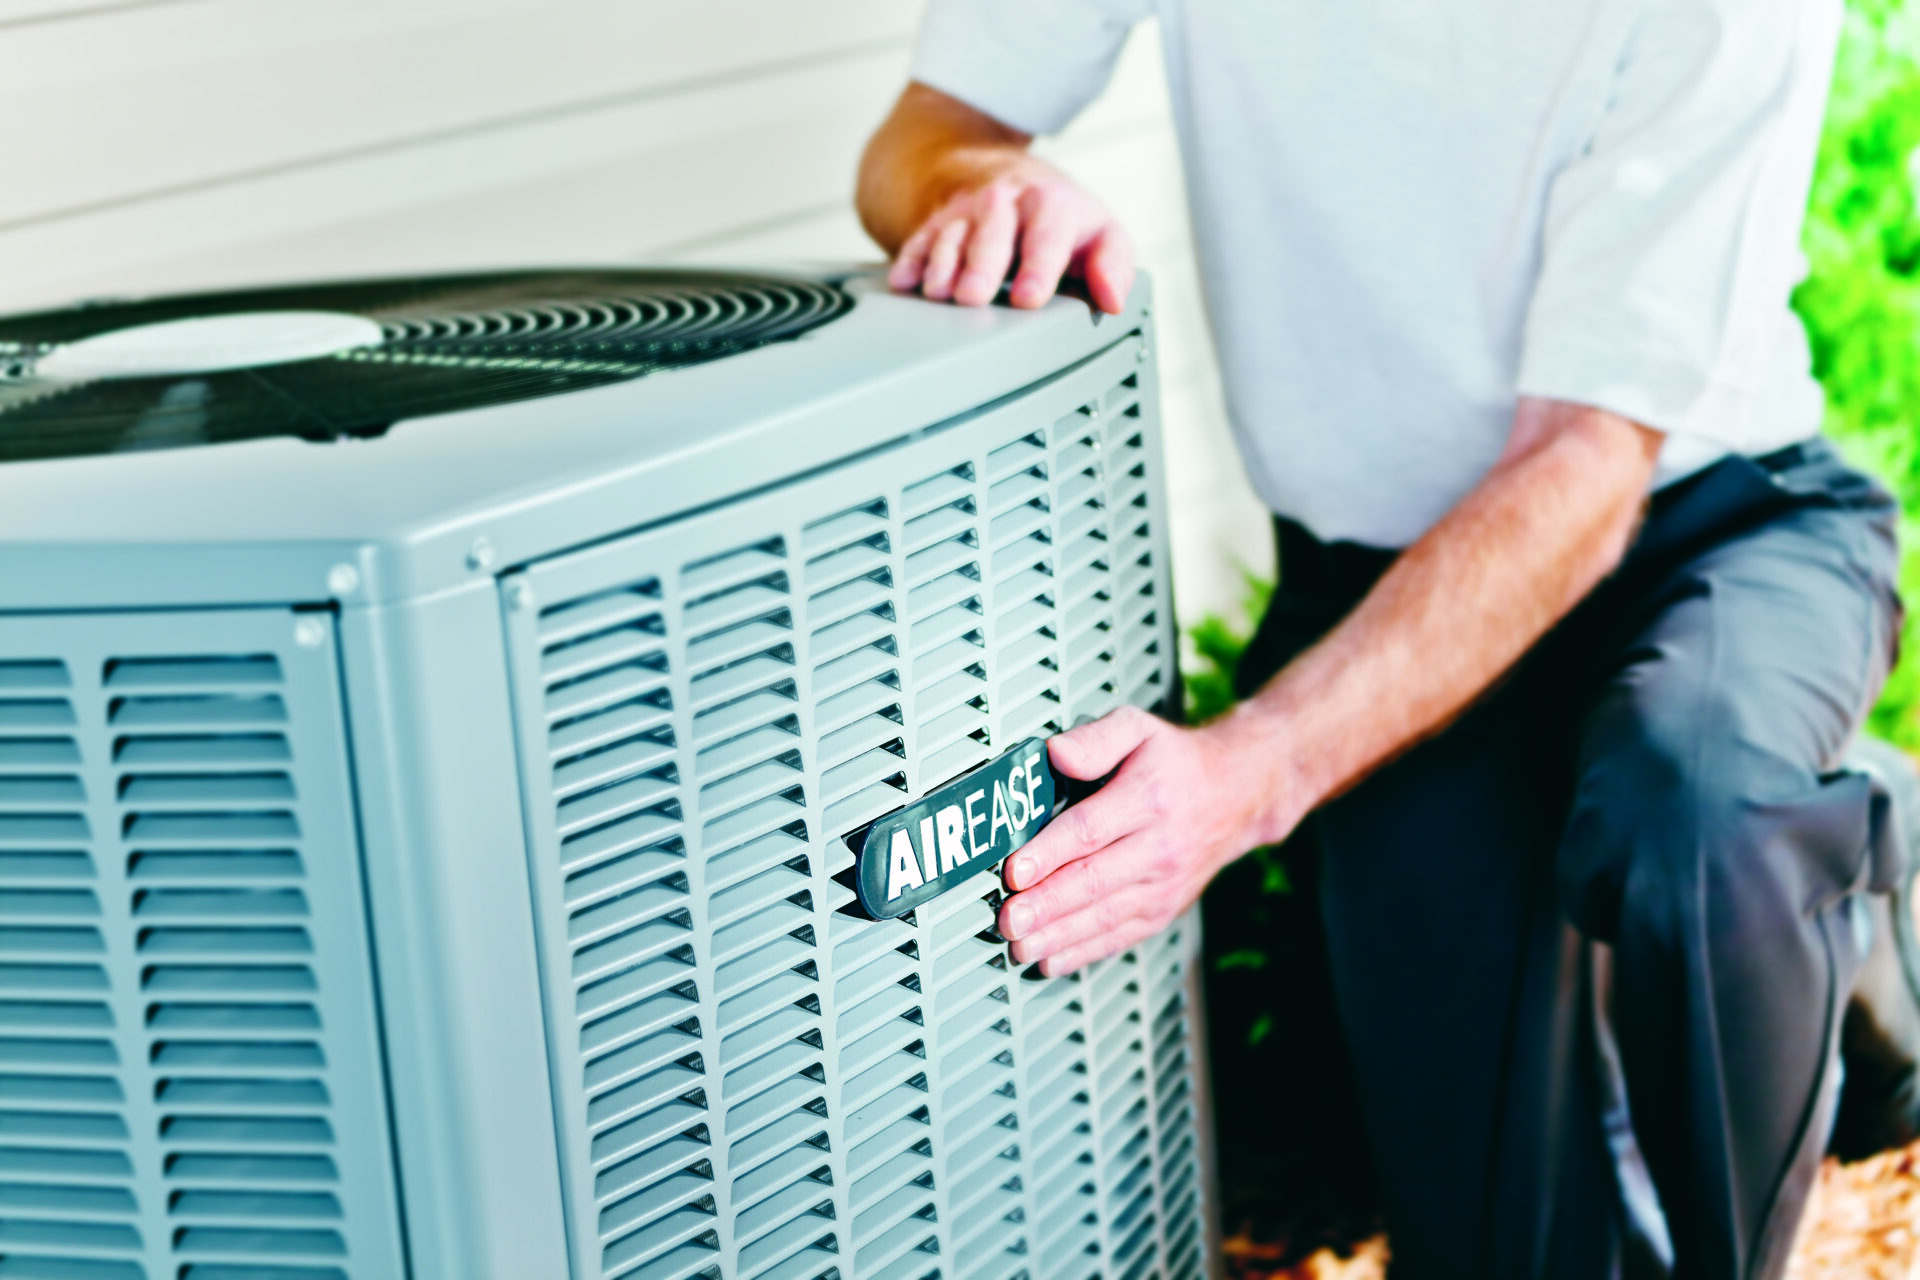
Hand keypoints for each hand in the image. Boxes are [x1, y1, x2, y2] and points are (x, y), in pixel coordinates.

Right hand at [888, 169, 1133, 312]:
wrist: (1006, 175)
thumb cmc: (1060, 218)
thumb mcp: (1101, 233)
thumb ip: (1114, 265)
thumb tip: (1113, 300)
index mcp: (1051, 203)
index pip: (1046, 235)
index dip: (1038, 266)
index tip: (1028, 296)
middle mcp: (1005, 202)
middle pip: (992, 232)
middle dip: (982, 265)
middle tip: (974, 297)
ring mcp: (966, 212)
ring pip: (952, 235)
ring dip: (943, 264)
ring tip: (938, 293)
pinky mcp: (936, 223)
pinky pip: (919, 240)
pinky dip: (910, 260)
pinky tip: (904, 282)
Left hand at [997, 706, 1301, 975]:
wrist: (1238, 794)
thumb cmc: (1175, 760)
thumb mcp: (1138, 728)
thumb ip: (1095, 739)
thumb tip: (1056, 753)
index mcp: (1148, 797)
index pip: (1089, 830)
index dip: (1048, 853)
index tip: (1014, 871)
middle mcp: (1160, 846)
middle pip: (1093, 881)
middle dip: (1046, 906)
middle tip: (1008, 920)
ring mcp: (1165, 883)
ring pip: (1105, 916)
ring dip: (1058, 936)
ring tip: (1020, 946)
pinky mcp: (1165, 908)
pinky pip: (1121, 935)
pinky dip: (1083, 952)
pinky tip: (1051, 960)